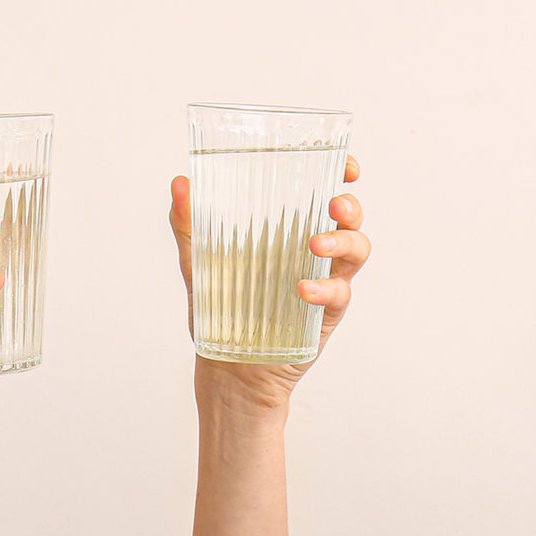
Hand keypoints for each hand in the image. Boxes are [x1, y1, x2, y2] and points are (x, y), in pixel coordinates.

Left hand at [168, 156, 368, 409]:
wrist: (229, 369)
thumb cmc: (221, 310)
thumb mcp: (200, 262)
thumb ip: (189, 224)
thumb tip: (179, 182)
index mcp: (291, 229)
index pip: (326, 191)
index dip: (343, 174)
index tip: (346, 165)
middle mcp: (316, 252)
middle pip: (351, 218)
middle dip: (350, 205)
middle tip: (335, 203)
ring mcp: (326, 282)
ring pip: (357, 251)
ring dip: (343, 241)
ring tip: (316, 244)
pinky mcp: (327, 314)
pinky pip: (338, 294)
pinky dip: (324, 289)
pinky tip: (301, 289)